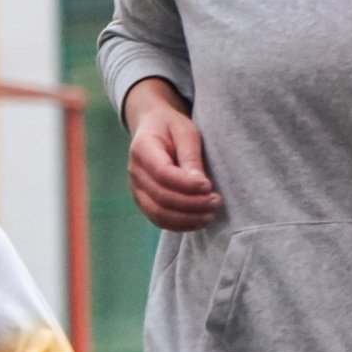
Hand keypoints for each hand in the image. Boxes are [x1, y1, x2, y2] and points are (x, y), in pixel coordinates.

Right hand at [123, 79, 222, 231]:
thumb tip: (201, 185)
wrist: (152, 127)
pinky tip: (199, 221)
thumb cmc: (171, 127)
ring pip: (158, 213)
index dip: (187, 185)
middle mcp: (134, 172)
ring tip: (211, 214)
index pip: (163, 174)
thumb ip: (191, 157)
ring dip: (187, 218)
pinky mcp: (143, 201)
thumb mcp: (185, 132)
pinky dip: (179, 224)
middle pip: (161, 197)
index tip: (209, 186)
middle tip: (217, 201)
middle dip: (192, 204)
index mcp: (142, 149)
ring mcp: (136, 189)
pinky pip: (158, 219)